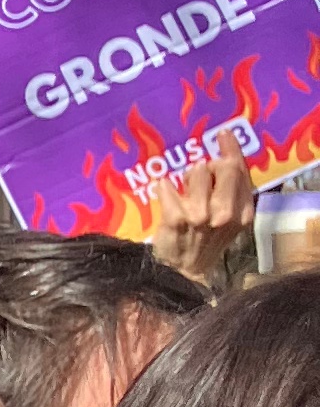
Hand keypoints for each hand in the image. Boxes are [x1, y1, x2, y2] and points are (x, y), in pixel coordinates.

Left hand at [148, 132, 255, 284]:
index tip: (223, 134)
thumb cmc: (205, 241)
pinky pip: (167, 187)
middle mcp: (224, 214)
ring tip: (185, 192)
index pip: (240, 171)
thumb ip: (230, 192)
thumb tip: (223, 159)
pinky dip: (164, 187)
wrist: (184, 272)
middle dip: (210, 163)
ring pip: (195, 172)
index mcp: (242, 213)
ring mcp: (199, 217)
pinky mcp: (175, 219)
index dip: (232, 149)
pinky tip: (165, 192)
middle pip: (222, 168)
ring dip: (187, 176)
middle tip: (202, 168)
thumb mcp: (228, 220)